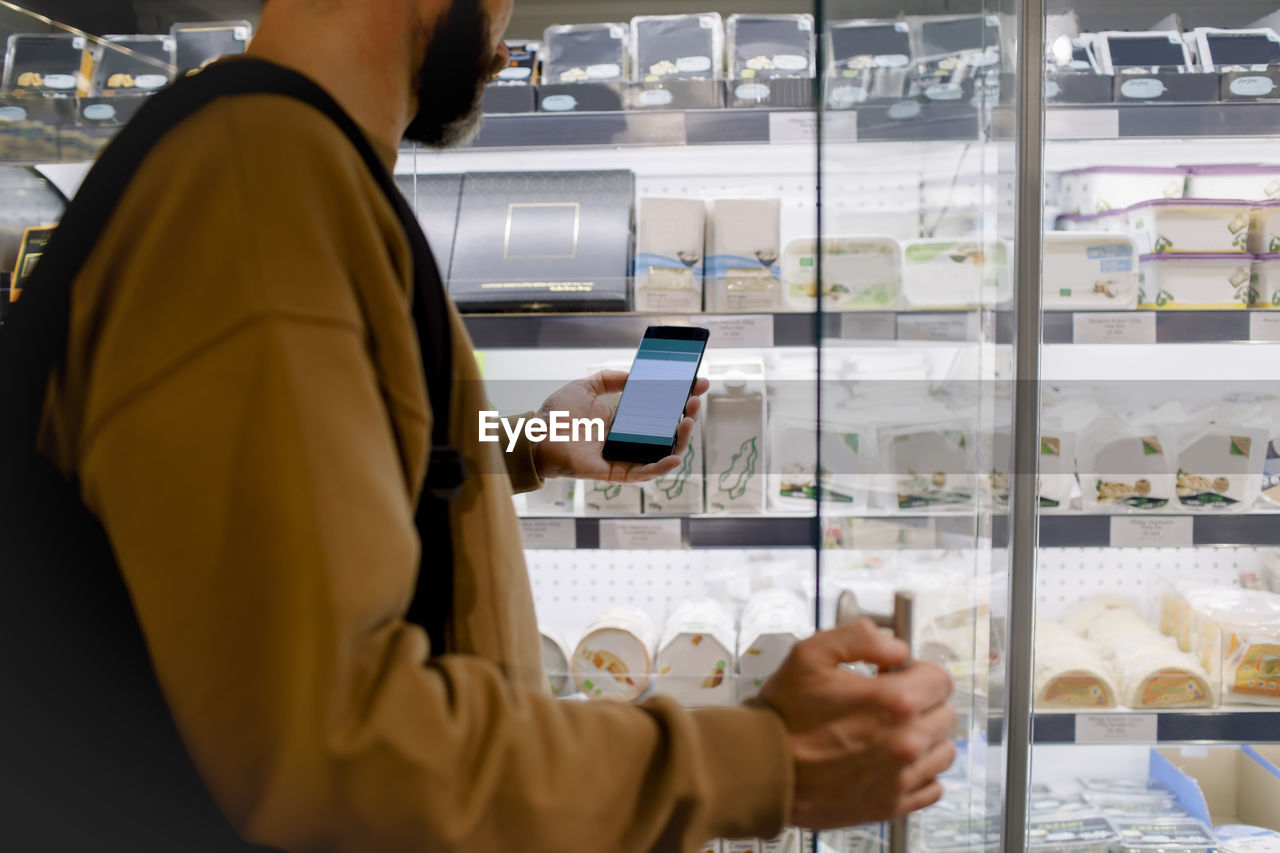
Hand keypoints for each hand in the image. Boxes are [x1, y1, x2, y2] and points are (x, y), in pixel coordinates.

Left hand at [531, 370, 709, 482]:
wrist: (536, 435)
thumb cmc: (556, 414)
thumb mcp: (586, 386)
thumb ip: (610, 379)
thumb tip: (634, 373)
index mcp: (623, 420)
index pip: (659, 411)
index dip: (679, 399)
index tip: (697, 384)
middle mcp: (627, 439)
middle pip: (666, 432)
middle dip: (686, 417)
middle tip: (695, 401)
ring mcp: (624, 457)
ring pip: (661, 453)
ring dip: (680, 440)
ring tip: (688, 420)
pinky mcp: (616, 473)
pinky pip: (643, 473)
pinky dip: (661, 467)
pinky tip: (674, 456)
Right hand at [758, 619, 956, 829]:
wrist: (764, 769)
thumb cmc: (784, 715)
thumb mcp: (811, 654)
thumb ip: (860, 637)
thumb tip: (896, 645)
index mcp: (894, 701)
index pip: (940, 679)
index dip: (918, 671)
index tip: (897, 676)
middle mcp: (906, 741)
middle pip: (945, 714)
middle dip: (922, 703)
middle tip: (890, 703)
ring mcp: (901, 776)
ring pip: (943, 751)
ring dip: (925, 738)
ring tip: (893, 733)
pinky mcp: (891, 804)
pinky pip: (932, 787)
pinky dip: (920, 773)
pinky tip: (894, 761)